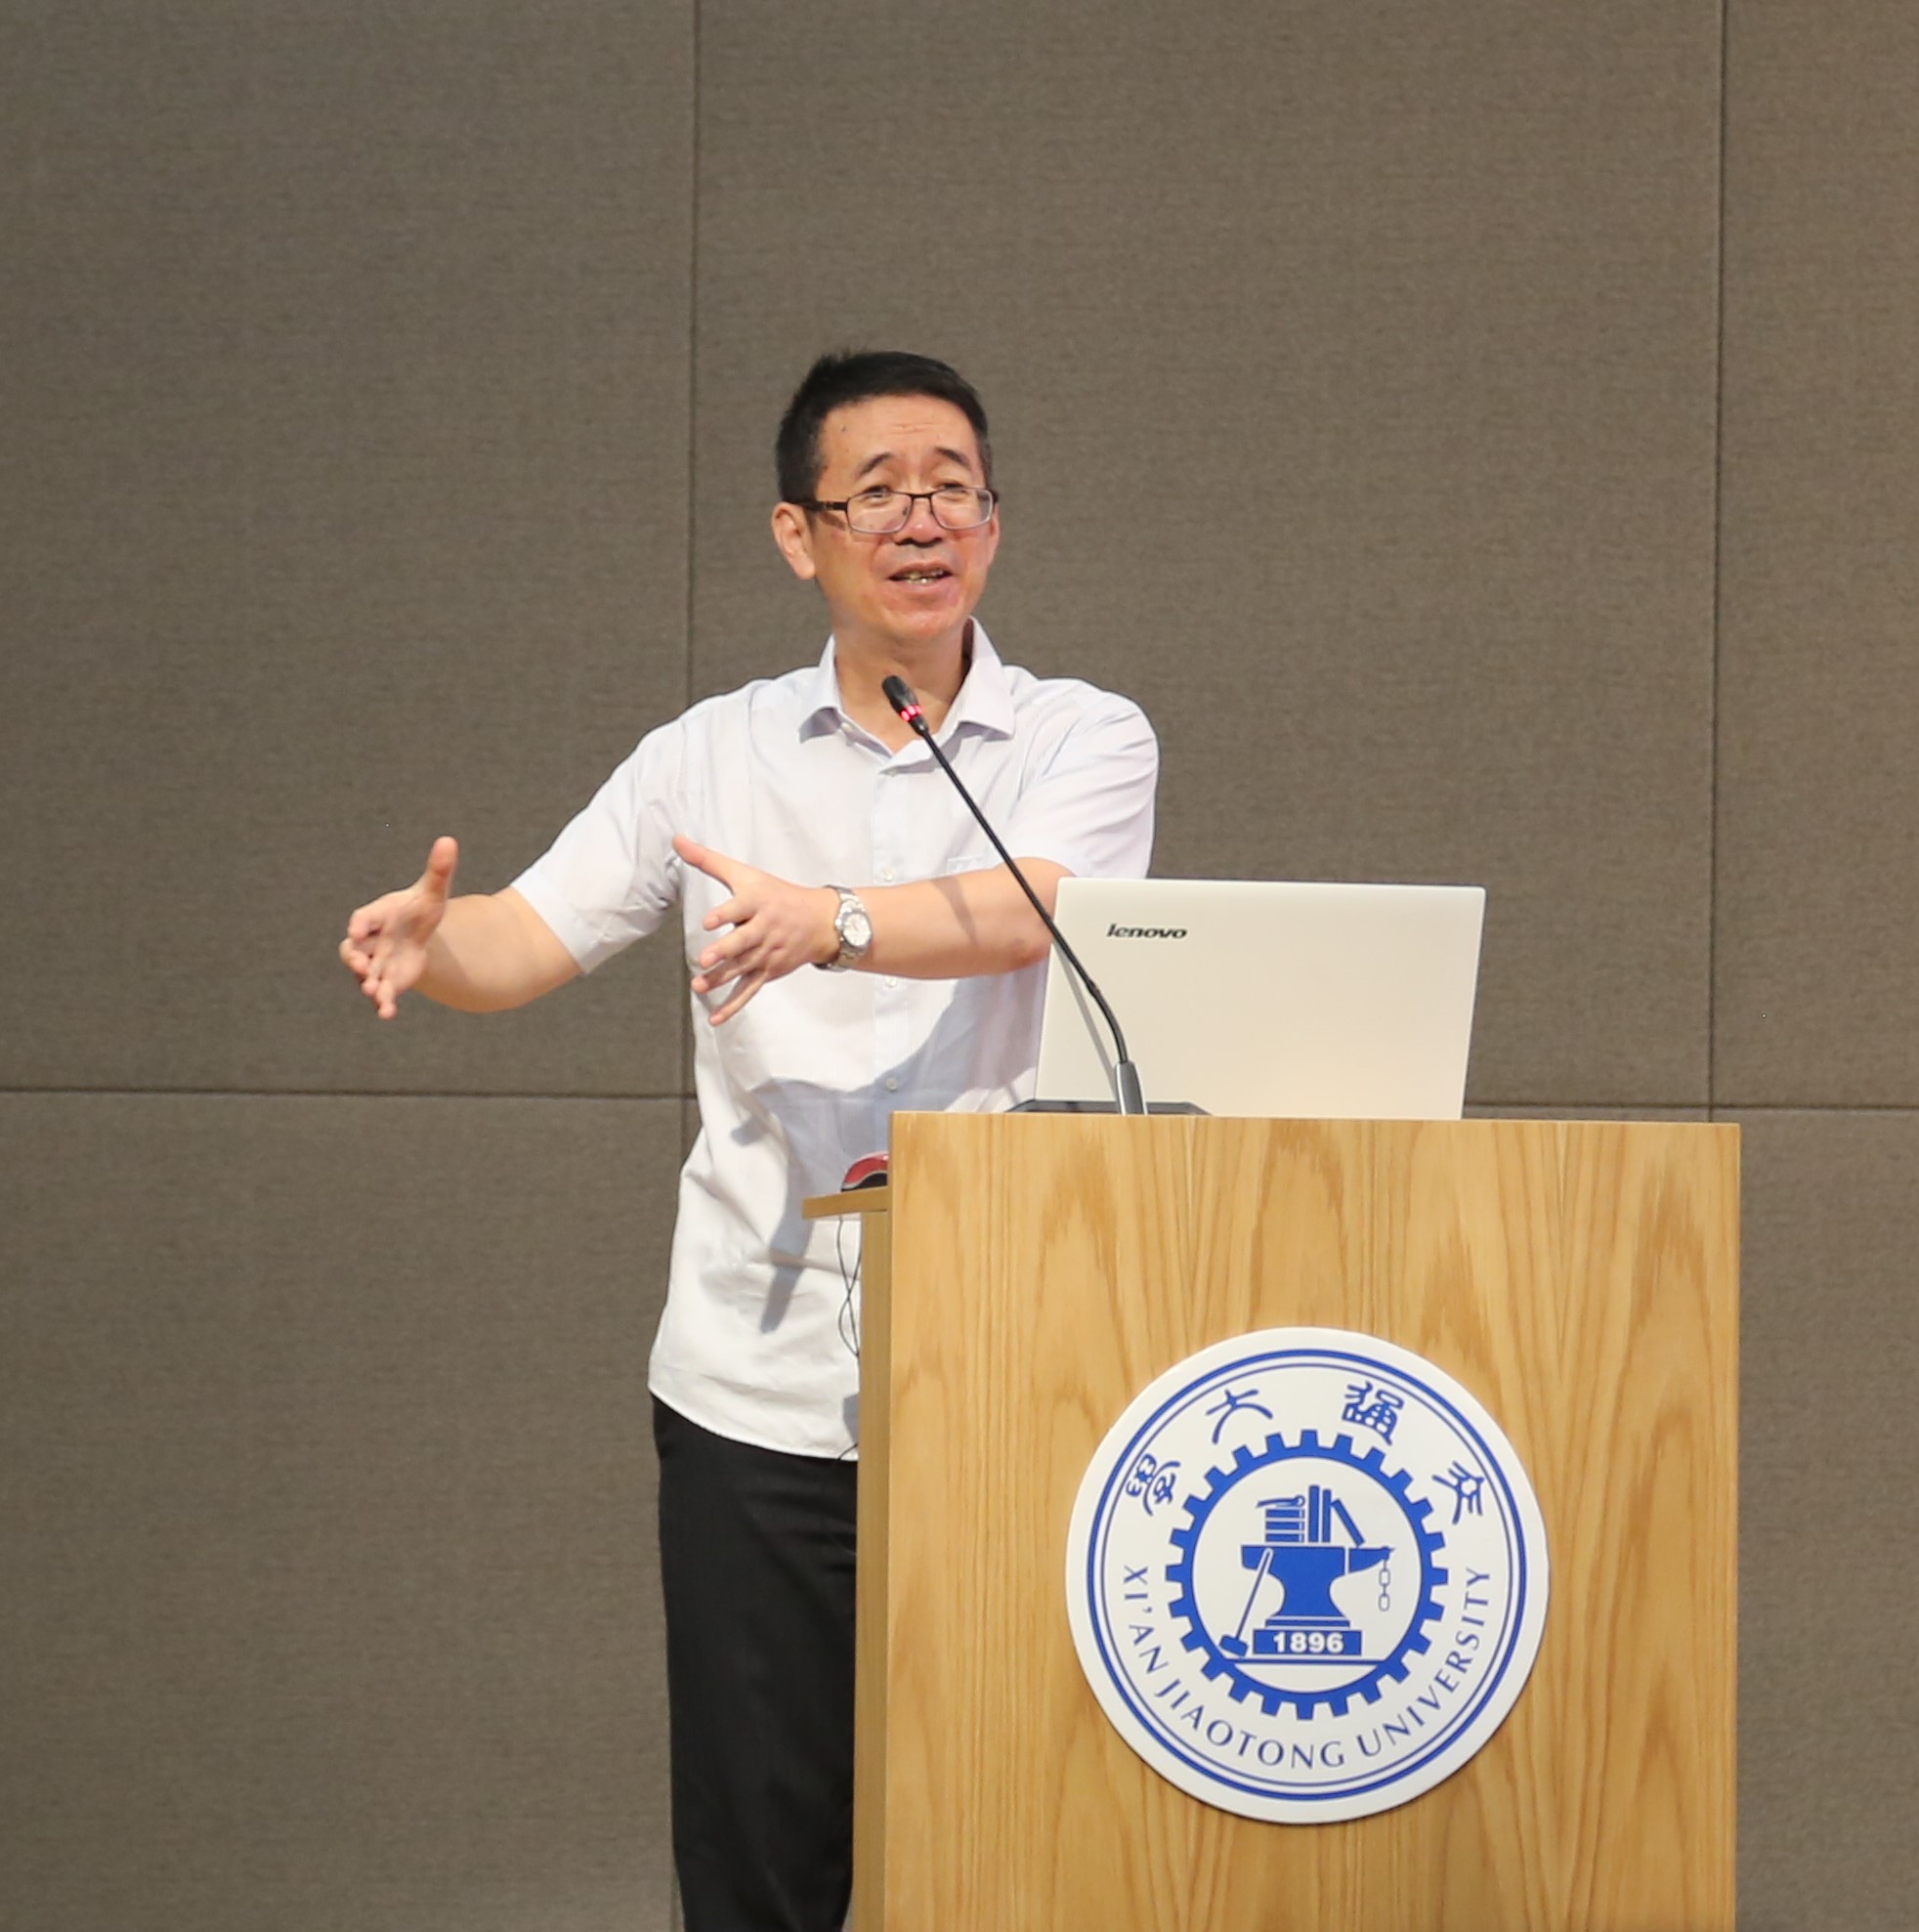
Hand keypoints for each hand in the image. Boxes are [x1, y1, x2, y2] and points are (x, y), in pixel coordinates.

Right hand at [340, 836, 458, 1019]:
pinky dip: (383, 1005)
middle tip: (360, 965)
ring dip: (369, 985)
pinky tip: (388, 1014)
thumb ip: (438, 870)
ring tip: (376, 993)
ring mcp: (376, 963)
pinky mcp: (388, 981)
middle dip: (354, 959)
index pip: (363, 918)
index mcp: (377, 916)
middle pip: (353, 951)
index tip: (358, 929)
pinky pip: (381, 995)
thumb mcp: (432, 891)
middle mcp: (370, 942)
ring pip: (364, 977)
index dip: (360, 924)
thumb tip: (449, 840)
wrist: (422, 933)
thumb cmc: (420, 908)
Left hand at [675, 834, 836, 1023]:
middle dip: (724, 952)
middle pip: (742, 942)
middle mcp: (763, 929)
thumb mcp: (745, 874)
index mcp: (757, 903)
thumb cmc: (776, 894)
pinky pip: (748, 991)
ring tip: (699, 986)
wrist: (821, 921)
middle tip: (704, 960)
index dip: (725, 915)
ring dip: (721, 978)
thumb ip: (708, 860)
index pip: (740, 908)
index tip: (708, 921)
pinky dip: (732, 1006)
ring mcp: (767, 953)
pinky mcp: (768, 972)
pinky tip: (715, 1018)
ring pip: (742, 968)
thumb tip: (677, 839)